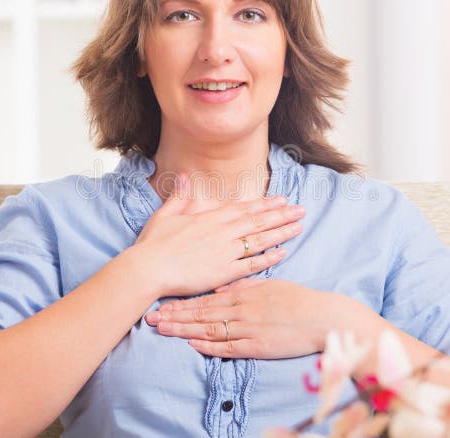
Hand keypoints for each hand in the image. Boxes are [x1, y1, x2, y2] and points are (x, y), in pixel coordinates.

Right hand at [131, 173, 305, 296]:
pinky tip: (283, 252)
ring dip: (281, 232)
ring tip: (299, 226)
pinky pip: (251, 265)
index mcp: (210, 218)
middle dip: (281, 215)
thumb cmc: (154, 244)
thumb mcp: (166, 214)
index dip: (265, 204)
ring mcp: (225, 253)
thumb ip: (180, 196)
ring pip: (259, 240)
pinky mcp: (224, 273)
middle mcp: (222, 233)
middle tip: (301, 210)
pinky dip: (268, 258)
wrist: (148, 268)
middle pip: (258, 221)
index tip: (281, 200)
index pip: (244, 208)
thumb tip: (185, 176)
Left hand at [144, 278, 348, 358]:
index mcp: (244, 294)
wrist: (321, 318)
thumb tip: (222, 289)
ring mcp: (248, 329)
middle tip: (151, 318)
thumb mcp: (269, 285)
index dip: (182, 302)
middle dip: (175, 316)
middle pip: (201, 314)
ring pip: (209, 329)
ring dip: (185, 330)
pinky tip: (193, 344)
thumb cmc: (297, 299)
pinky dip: (209, 346)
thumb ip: (244, 286)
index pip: (206, 299)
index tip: (162, 303)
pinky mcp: (257, 346)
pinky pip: (229, 347)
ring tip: (164, 330)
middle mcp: (241, 310)